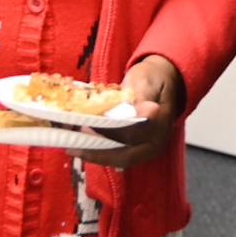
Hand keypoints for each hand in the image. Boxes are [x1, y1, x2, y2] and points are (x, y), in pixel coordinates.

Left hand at [72, 55, 185, 169]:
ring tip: (72, 147)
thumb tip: (150, 112)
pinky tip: (82, 145)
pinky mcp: (137, 148)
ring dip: (95, 154)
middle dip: (96, 153)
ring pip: (119, 158)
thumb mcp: (146, 82)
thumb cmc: (152, 78)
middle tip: (72, 147)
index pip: (131, 135)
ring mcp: (146, 148)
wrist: (163, 80)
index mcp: (160, 126)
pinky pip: (118, 154)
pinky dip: (100, 151)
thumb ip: (144, 98)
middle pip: (124, 156)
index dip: (108, 134)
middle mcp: (155, 143)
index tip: (85, 128)